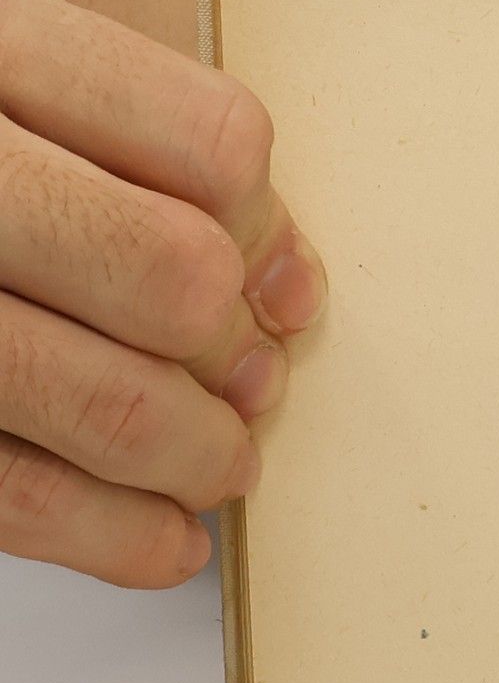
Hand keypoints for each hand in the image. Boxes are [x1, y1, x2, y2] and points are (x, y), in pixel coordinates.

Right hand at [0, 0, 324, 586]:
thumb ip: (124, 146)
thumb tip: (285, 284)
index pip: (208, 142)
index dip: (266, 228)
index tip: (272, 280)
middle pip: (170, 273)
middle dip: (231, 351)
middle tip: (246, 383)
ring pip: (98, 398)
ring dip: (191, 452)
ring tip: (213, 464)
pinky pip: (5, 491)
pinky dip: (110, 535)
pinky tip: (157, 540)